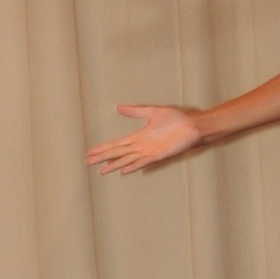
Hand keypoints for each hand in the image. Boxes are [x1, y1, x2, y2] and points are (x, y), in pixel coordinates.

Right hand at [88, 104, 202, 175]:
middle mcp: (140, 146)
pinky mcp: (157, 155)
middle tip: (87, 162)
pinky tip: (123, 171)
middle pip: (117, 153)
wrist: (192, 126)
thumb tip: (118, 108)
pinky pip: (141, 162)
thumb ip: (135, 111)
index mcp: (138, 136)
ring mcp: (148, 152)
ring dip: (113, 165)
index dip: (103, 148)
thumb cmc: (176, 119)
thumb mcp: (152, 111)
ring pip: (126, 159)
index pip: (116, 144)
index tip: (91, 152)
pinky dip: (132, 166)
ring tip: (101, 171)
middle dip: (102, 157)